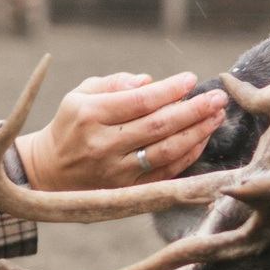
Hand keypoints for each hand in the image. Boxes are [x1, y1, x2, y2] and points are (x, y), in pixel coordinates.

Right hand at [12, 72, 228, 191]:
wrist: (50, 170)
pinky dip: (187, 155)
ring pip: (166, 152)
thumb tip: (148, 81)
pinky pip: (165, 173)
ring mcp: (116, 171)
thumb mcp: (80, 94)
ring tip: (217, 116)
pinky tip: (202, 139)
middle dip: (193, 110)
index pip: (140, 101)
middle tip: (218, 98)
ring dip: (197, 133)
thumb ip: (114, 83)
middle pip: (158, 127)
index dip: (169, 90)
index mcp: (90, 115)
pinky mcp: (127, 190)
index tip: (191, 79)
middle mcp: (103, 144)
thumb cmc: (73, 123)